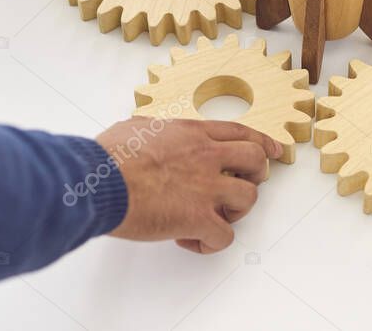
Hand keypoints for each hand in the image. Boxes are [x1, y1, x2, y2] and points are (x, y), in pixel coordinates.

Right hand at [98, 118, 282, 253]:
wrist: (98, 181)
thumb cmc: (108, 156)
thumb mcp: (138, 127)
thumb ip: (158, 131)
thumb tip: (151, 135)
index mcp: (194, 133)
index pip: (241, 133)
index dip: (263, 142)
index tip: (273, 151)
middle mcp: (207, 156)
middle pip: (256, 161)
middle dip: (256, 176)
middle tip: (241, 187)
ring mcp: (206, 187)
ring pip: (248, 199)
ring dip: (234, 211)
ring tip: (210, 216)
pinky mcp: (197, 218)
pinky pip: (224, 237)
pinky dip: (211, 243)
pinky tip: (190, 240)